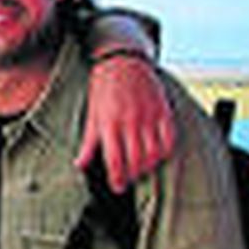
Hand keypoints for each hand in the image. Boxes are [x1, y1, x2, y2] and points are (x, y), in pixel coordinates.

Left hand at [75, 56, 176, 191]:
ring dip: (148, 166)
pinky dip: (165, 151)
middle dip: (132, 176)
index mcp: (109, 124)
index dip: (117, 179)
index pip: (115, 161)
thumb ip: (89, 143)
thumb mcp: (92, 115)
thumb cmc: (103, 88)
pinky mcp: (163, 111)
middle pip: (135, 161)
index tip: (117, 187)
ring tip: (141, 170)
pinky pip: (169, 139)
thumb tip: (80, 165)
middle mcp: (130, 122)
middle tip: (128, 181)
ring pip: (153, 153)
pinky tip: (157, 155)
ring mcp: (149, 117)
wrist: (122, 61)